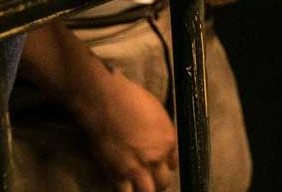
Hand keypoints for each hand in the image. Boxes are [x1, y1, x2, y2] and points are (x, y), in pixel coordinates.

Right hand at [75, 70, 177, 191]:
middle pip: (164, 182)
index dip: (166, 167)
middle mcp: (157, 157)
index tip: (160, 167)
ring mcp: (138, 167)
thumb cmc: (132, 99)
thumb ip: (160, 132)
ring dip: (145, 191)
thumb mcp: (157, 113)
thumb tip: (158, 140)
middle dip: (159, 183)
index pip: (174, 163)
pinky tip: (123, 188)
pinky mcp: (118, 173)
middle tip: (151, 182)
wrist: (107, 103)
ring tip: (139, 189)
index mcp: (169, 140)